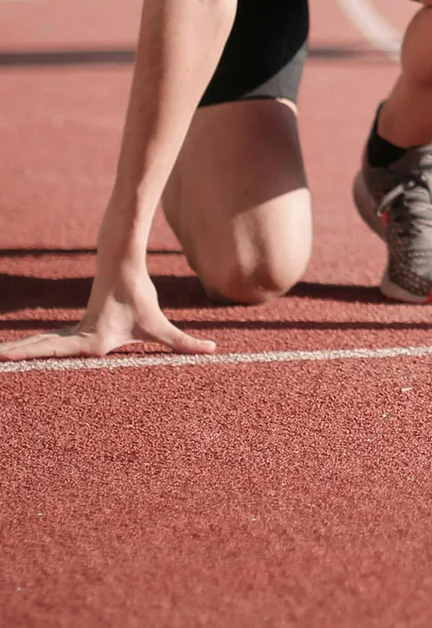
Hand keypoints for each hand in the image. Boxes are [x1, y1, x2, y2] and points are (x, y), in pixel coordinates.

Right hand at [0, 260, 215, 361]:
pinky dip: (31, 349)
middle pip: (42, 350)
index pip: (57, 352)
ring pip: (41, 345)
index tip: (10, 358)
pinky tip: (19, 355)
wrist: (123, 268)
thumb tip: (213, 351)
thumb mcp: (161, 325)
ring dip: (21, 353)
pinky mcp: (74, 330)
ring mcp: (73, 332)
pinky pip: (47, 342)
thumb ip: (184, 342)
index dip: (34, 355)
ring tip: (0, 360)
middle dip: (19, 357)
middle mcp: (78, 337)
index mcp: (92, 340)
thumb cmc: (140, 298)